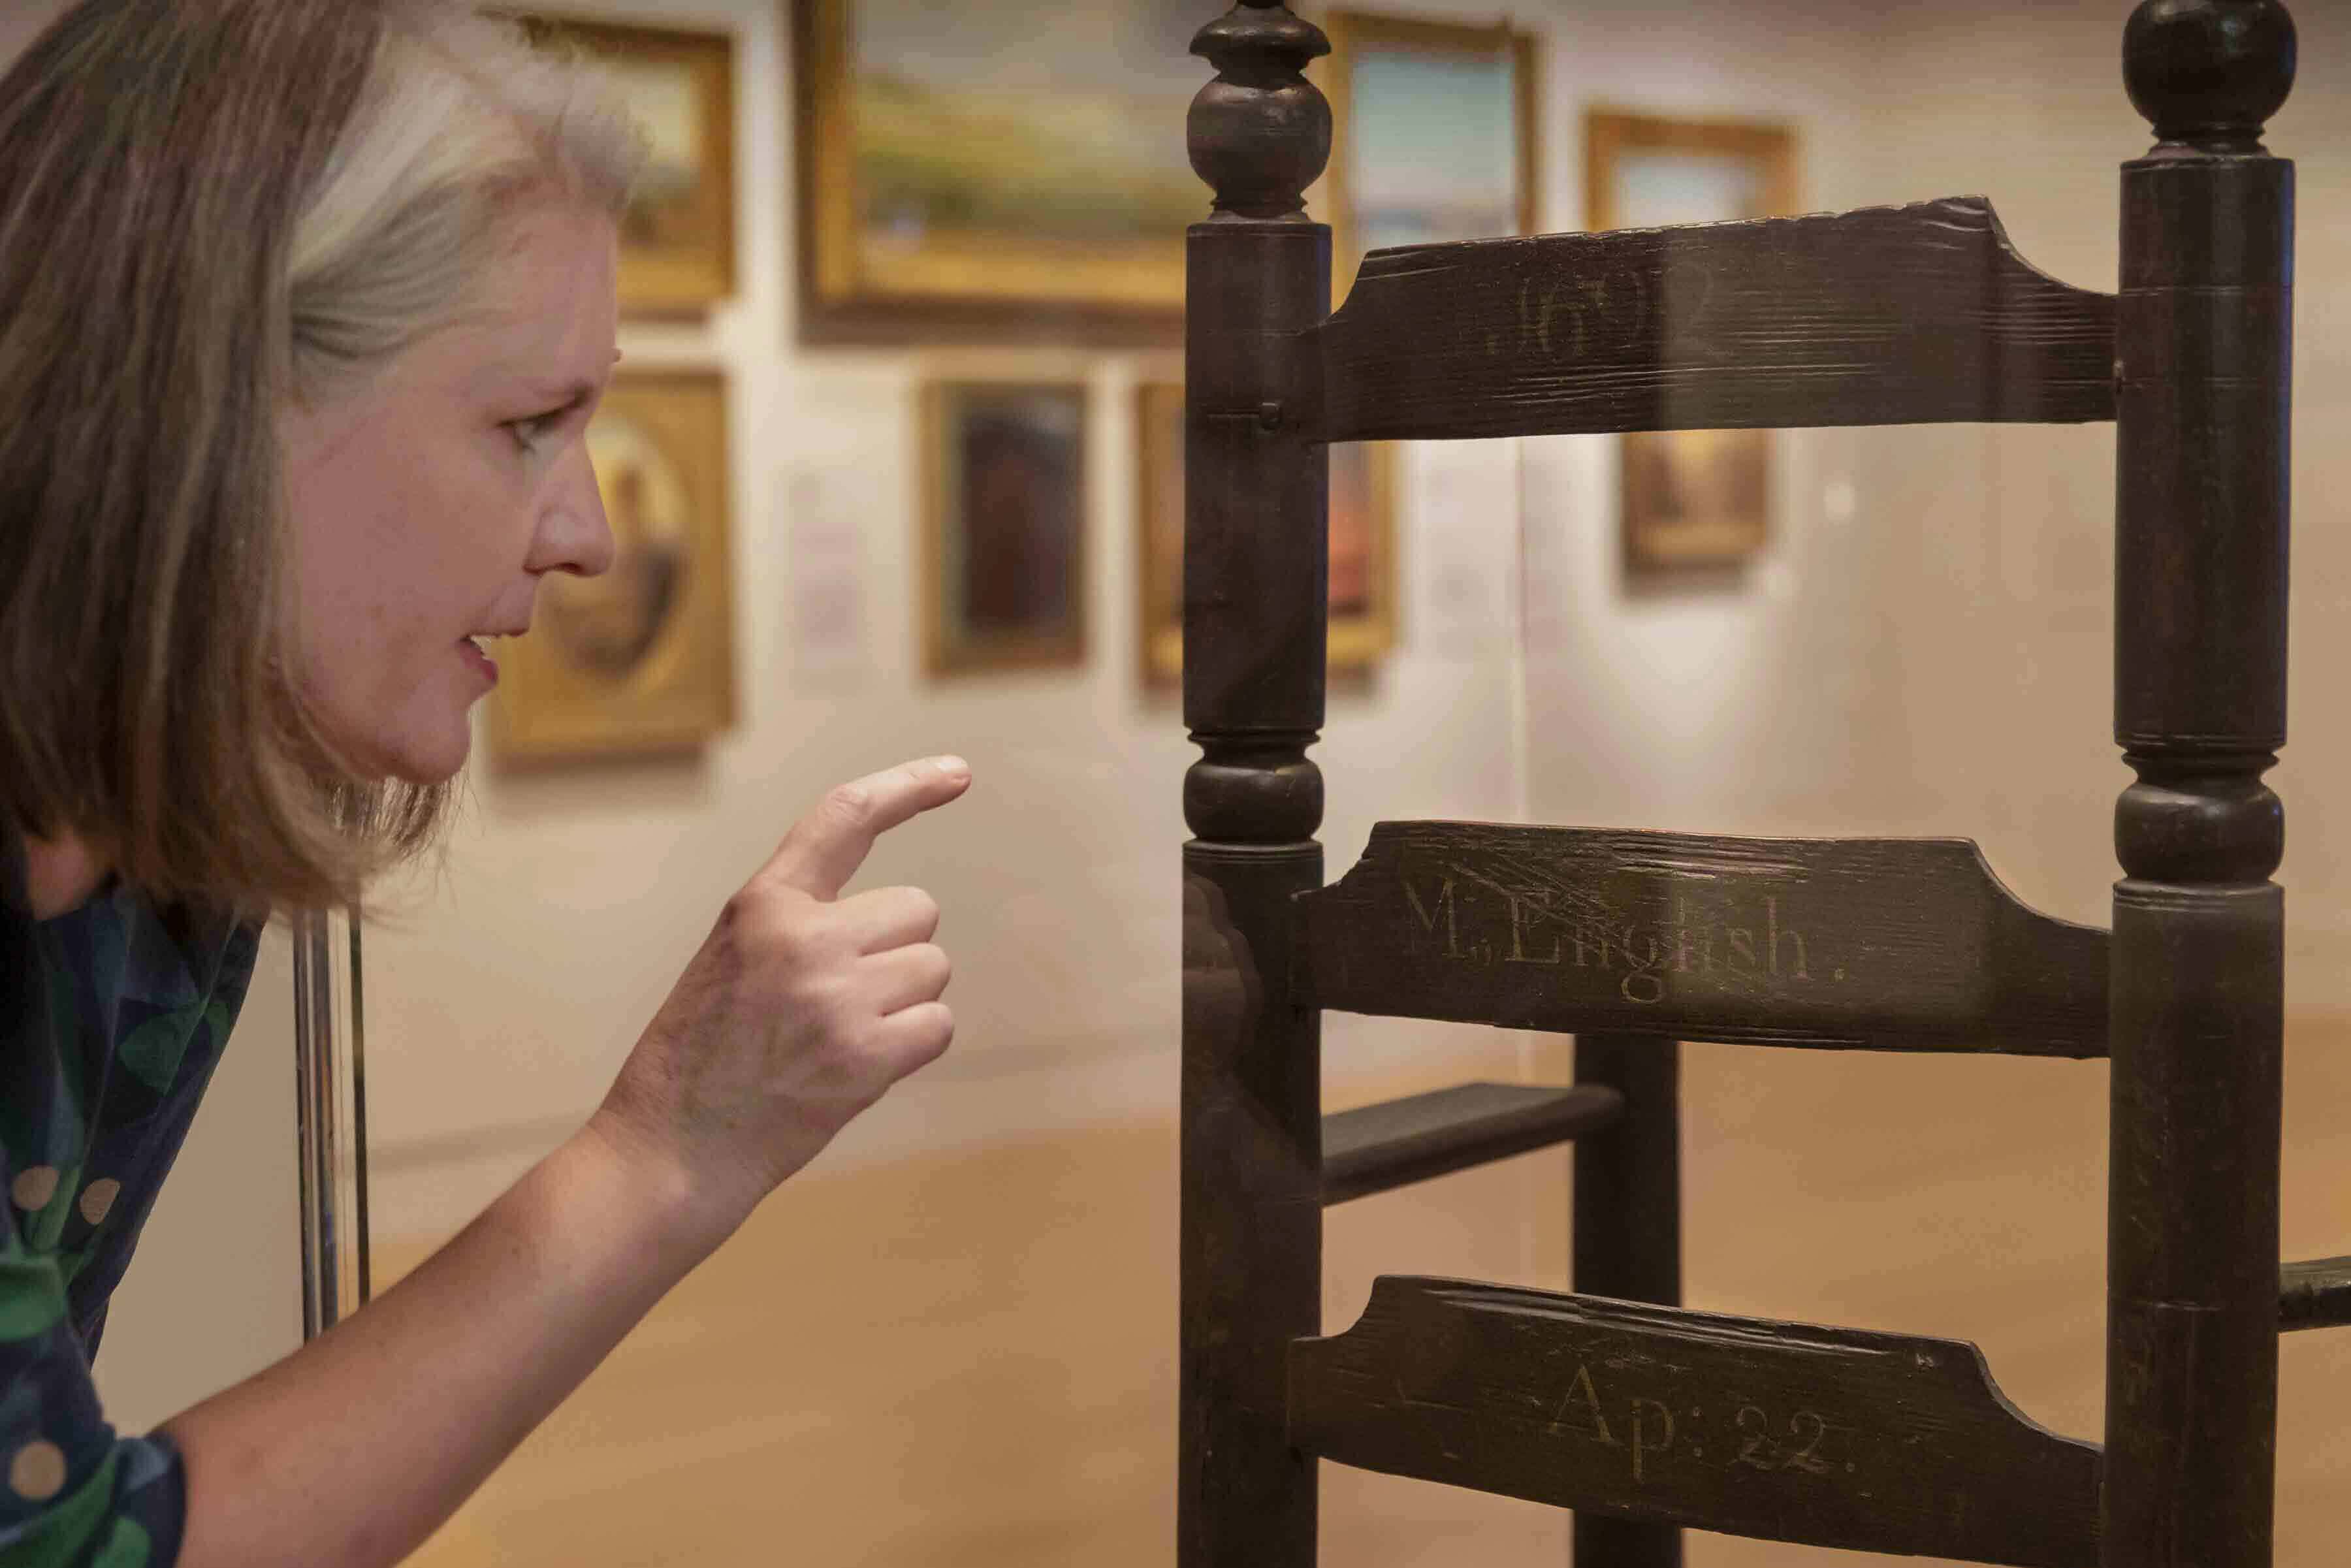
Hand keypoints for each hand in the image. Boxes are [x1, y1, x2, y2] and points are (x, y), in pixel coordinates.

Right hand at [591, 756, 971, 1241]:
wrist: (670, 1150)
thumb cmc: (701, 1059)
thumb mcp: (732, 959)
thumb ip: (799, 924)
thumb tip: (901, 922)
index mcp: (762, 904)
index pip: (844, 817)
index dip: (908, 787)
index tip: (958, 773)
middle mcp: (802, 937)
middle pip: (916, 909)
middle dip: (896, 952)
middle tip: (836, 1002)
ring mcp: (835, 995)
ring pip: (931, 968)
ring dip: (903, 1004)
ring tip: (833, 1040)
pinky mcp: (864, 1054)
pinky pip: (937, 1025)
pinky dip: (912, 1048)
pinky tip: (855, 1071)